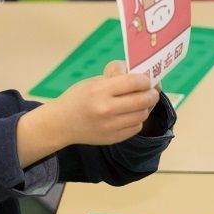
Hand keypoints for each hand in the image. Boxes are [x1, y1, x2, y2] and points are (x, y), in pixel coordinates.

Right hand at [18, 61, 158, 167]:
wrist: (61, 123)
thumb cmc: (78, 98)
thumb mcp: (93, 81)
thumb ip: (116, 78)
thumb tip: (142, 75)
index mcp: (100, 90)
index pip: (135, 83)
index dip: (146, 80)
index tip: (146, 79)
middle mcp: (106, 109)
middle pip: (143, 100)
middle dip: (152, 94)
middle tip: (152, 91)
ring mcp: (109, 126)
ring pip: (142, 115)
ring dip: (145, 107)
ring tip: (140, 103)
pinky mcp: (112, 138)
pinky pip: (136, 127)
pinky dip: (136, 119)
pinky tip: (130, 115)